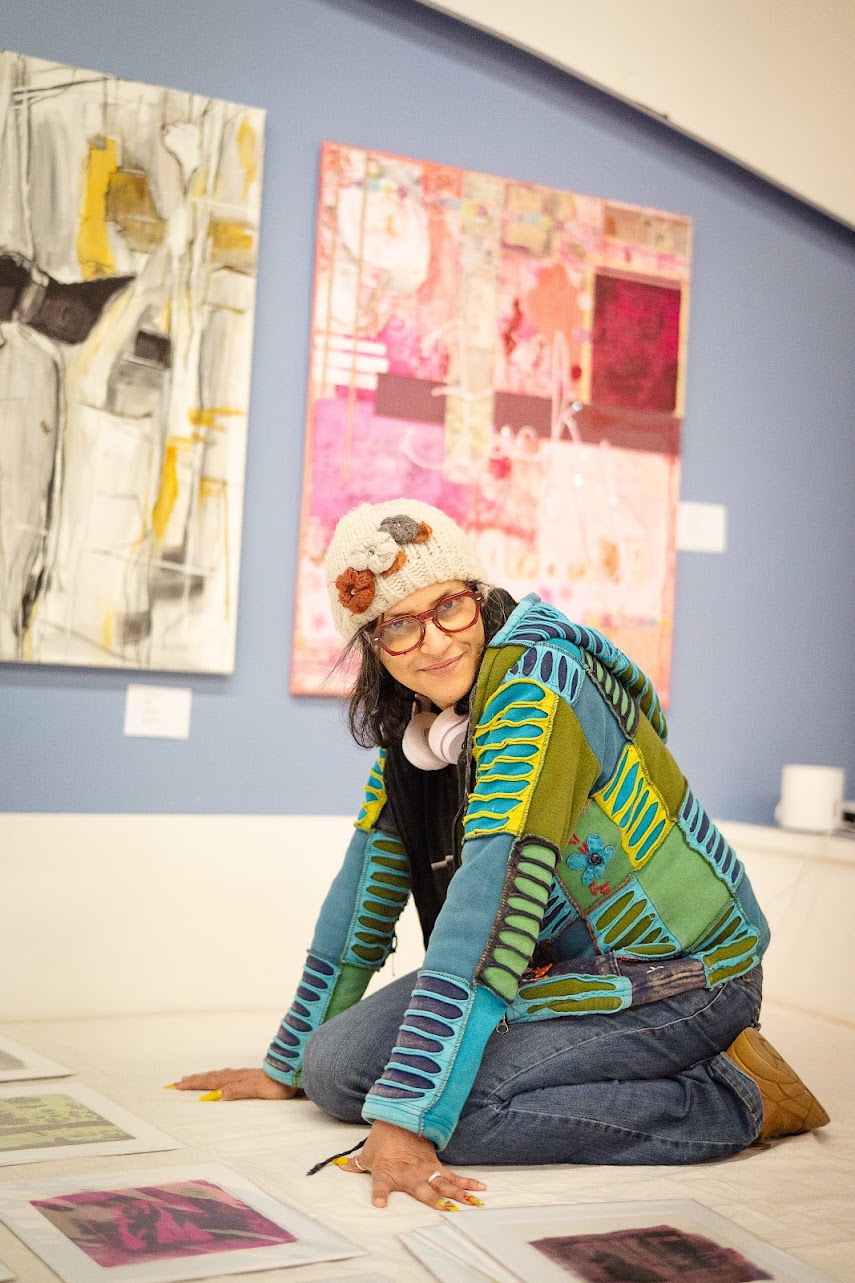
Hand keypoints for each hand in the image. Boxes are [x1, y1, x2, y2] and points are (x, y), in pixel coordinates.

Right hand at [169, 1067, 300, 1100]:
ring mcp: (244, 1075)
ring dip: (205, 1078)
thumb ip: (237, 1090)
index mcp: (236, 1079)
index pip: (211, 1081)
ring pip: (219, 1076)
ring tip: (195, 1078)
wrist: (295, 1074)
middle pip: (212, 1077)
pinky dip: (219, 1078)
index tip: (178, 1085)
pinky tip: (222, 1080)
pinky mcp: (251, 1078)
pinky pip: (228, 1077)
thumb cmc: (277, 1084)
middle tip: (179, 1082)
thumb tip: (217, 1094)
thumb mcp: (256, 1089)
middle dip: (195, 1080)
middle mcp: (238, 1075)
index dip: (194, 1084)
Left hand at [338, 1120, 485, 1209]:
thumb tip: (341, 1167)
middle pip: (424, 1190)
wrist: (400, 1117)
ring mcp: (425, 1170)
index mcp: (387, 1172)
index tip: (379, 1204)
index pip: (380, 1186)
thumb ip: (356, 1165)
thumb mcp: (368, 1153)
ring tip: (472, 1203)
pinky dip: (467, 1183)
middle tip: (447, 1210)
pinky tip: (481, 1190)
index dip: (379, 1195)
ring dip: (458, 1194)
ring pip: (444, 1185)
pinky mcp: (435, 1166)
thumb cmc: (383, 1138)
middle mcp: (409, 1174)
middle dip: (435, 1200)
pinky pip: (453, 1177)